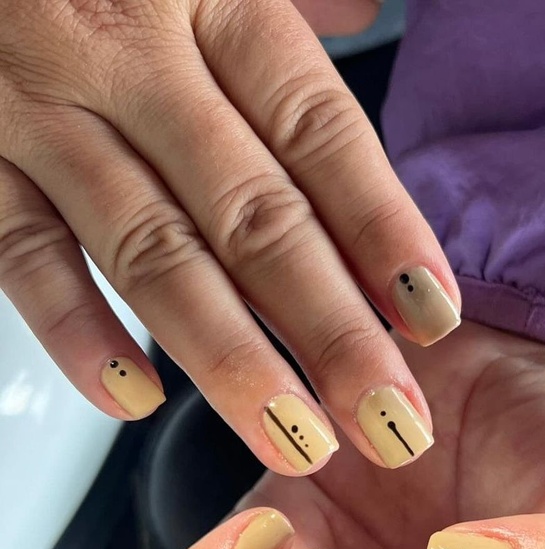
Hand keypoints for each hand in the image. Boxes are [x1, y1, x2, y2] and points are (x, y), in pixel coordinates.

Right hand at [0, 0, 458, 473]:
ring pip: (153, 255)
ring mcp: (43, 110)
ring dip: (232, 362)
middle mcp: (130, 54)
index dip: (384, 232)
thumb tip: (365, 17)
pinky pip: (22, 256)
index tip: (432, 320)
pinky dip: (77, 334)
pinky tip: (134, 402)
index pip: (320, 134)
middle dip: (332, 333)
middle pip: (256, 217)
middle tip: (389, 421)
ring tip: (297, 438)